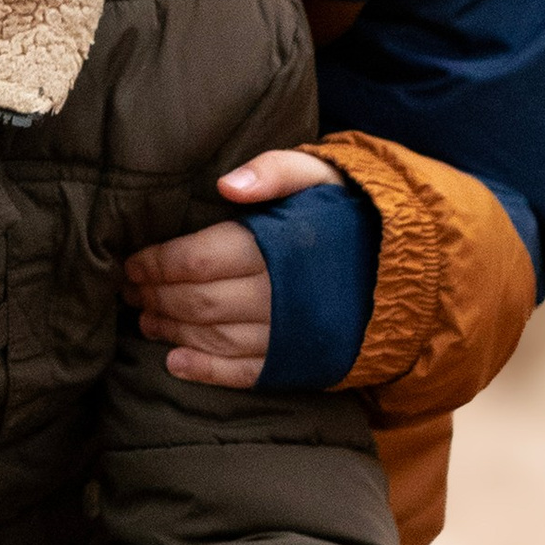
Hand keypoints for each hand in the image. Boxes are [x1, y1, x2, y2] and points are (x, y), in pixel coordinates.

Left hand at [122, 147, 342, 386]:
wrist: (414, 264)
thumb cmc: (352, 210)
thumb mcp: (320, 173)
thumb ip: (273, 171)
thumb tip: (226, 186)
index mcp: (280, 245)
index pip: (197, 259)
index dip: (156, 264)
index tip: (130, 263)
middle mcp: (282, 294)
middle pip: (198, 301)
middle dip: (156, 297)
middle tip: (129, 293)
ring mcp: (292, 333)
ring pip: (215, 338)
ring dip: (173, 332)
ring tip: (146, 321)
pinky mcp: (303, 360)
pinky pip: (246, 373)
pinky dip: (206, 372)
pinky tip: (175, 364)